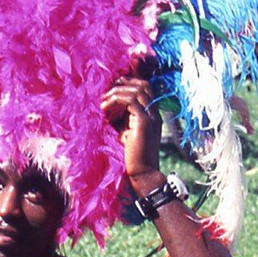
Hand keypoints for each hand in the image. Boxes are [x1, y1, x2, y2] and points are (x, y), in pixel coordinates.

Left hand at [100, 75, 161, 189]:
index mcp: (153, 115)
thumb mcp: (126, 132)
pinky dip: (115, 101)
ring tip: (103, 102)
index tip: (114, 86)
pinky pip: (130, 101)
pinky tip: (105, 109)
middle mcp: (155, 114)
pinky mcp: (144, 122)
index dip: (131, 82)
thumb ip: (123, 118)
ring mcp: (151, 117)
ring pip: (136, 91)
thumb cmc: (132, 157)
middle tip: (107, 90)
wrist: (143, 174)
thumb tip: (109, 106)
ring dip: (116, 92)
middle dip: (124, 83)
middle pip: (144, 85)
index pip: (146, 88)